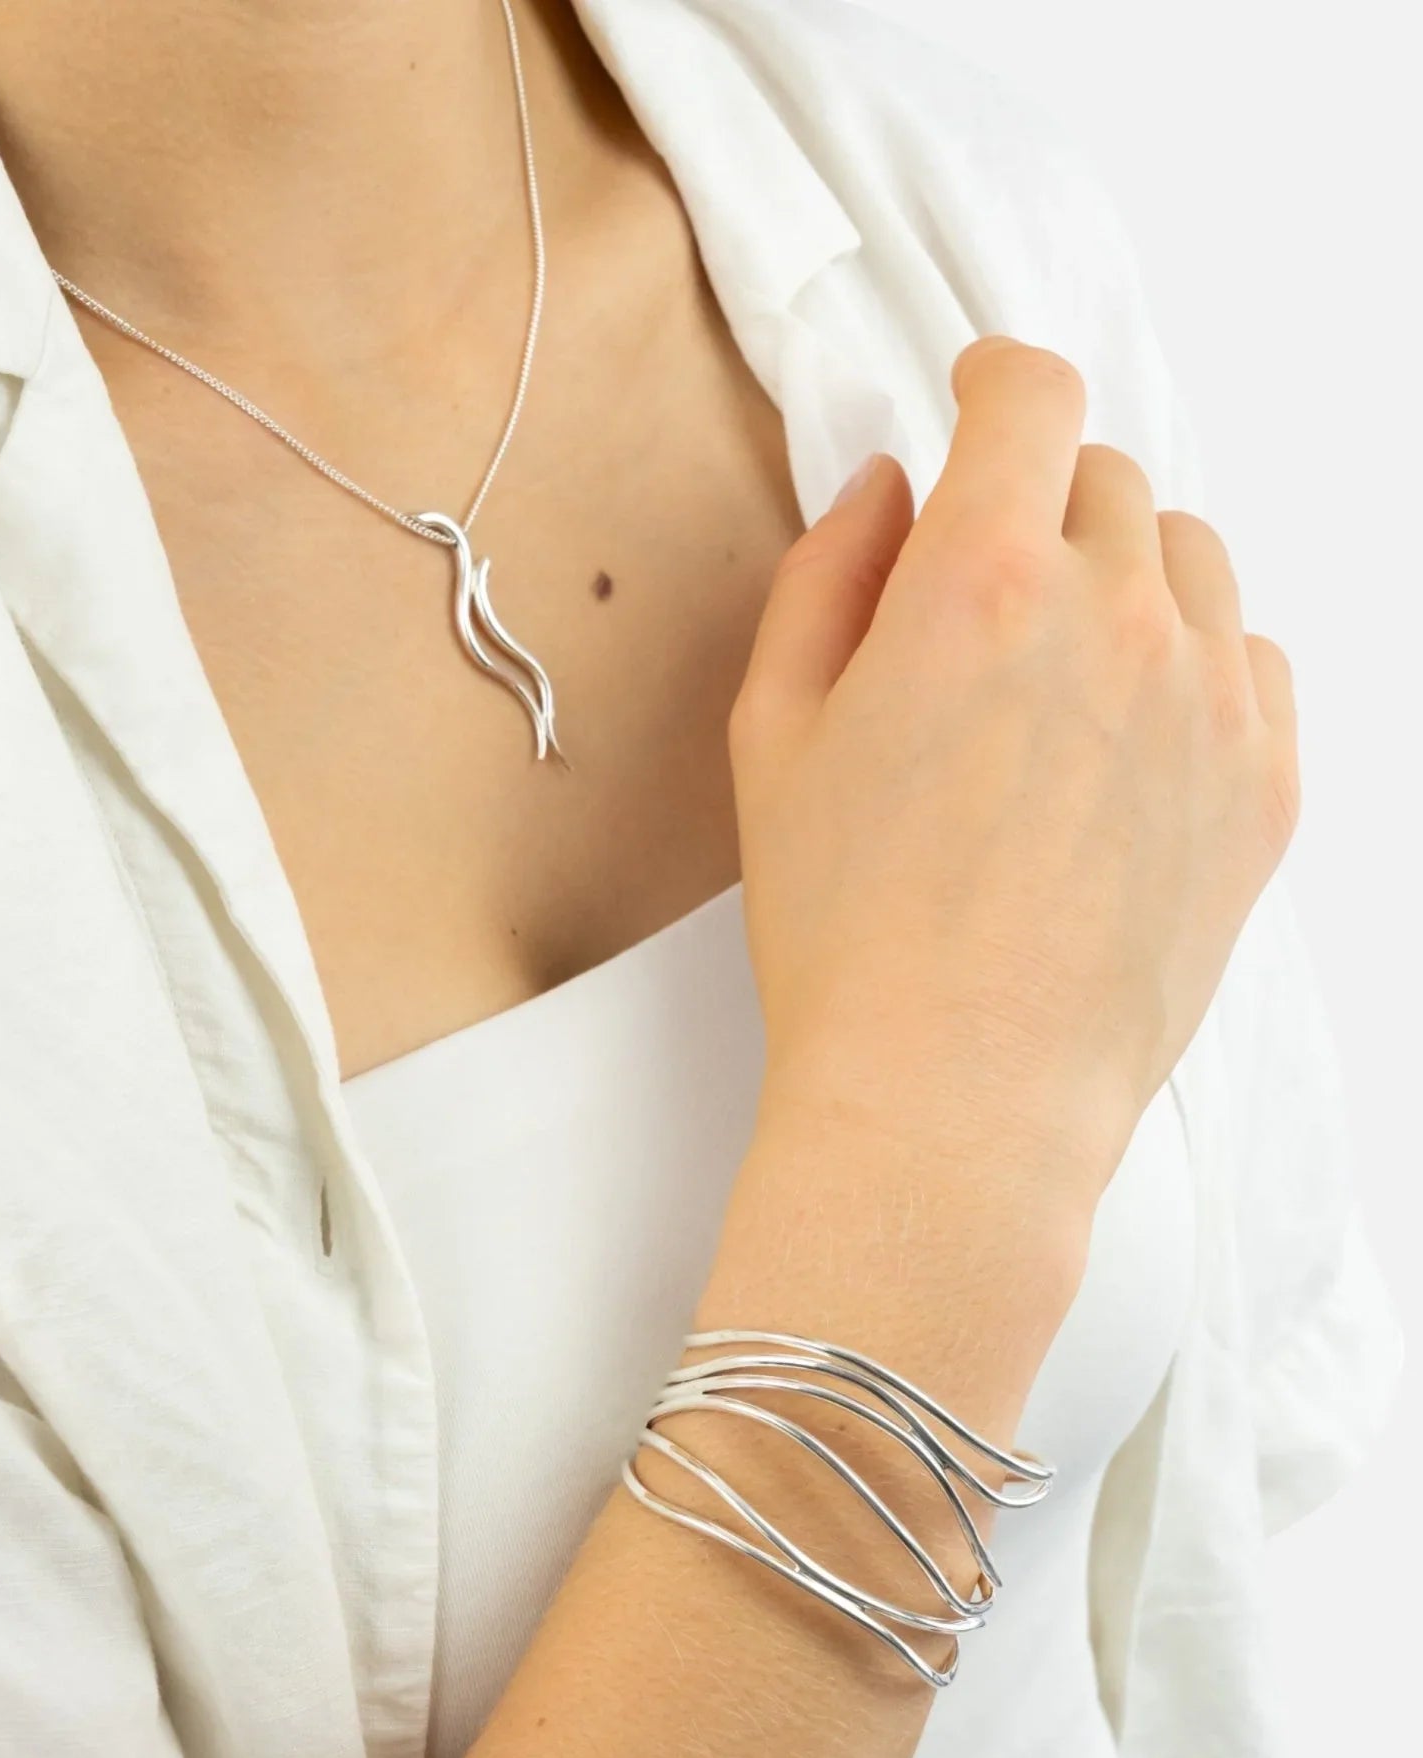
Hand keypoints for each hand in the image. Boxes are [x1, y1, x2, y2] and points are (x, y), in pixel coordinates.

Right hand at [726, 335, 1298, 1215]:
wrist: (956, 1099)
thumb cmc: (849, 937)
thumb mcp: (773, 740)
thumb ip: (823, 580)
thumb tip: (885, 492)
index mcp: (981, 586)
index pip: (1030, 397)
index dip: (997, 378)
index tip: (984, 394)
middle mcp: (1117, 618)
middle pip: (1107, 481)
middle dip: (1042, 508)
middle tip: (987, 598)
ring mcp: (1208, 702)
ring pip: (1190, 563)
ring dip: (1125, 580)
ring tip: (1061, 680)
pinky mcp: (1265, 786)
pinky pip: (1252, 660)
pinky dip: (1195, 665)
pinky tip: (1129, 740)